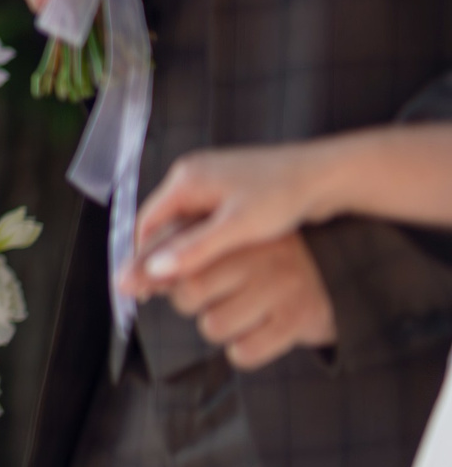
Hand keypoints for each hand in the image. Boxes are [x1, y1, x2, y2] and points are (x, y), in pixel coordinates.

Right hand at [124, 142, 340, 301]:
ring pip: (181, 222)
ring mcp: (211, 180)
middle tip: (158, 292)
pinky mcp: (229, 187)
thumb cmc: (284, 195)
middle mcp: (192, 175)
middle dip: (158, 256)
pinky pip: (200, 218)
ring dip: (179, 249)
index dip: (140, 257)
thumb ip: (194, 249)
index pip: (146, 223)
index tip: (139, 288)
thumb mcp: (237, 227)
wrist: (327, 174)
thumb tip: (154, 271)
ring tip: (180, 282)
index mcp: (186, 179)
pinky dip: (197, 241)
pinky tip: (207, 262)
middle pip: (161, 222)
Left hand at [149, 230, 336, 370]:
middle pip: (188, 292)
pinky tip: (257, 332)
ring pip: (213, 326)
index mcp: (238, 233)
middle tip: (214, 295)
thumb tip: (129, 282)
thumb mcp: (229, 247)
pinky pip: (244, 352)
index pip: (177, 252)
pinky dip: (243, 351)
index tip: (131, 286)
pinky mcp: (299, 321)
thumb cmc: (266, 264)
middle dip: (189, 302)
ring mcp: (281, 288)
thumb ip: (181, 257)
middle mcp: (260, 256)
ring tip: (242, 311)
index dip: (147, 272)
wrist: (339, 279)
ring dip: (219, 327)